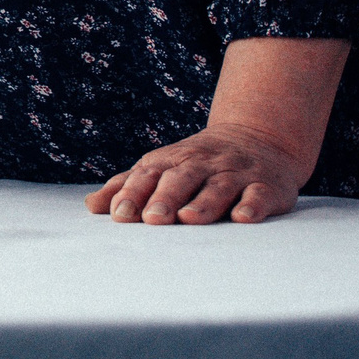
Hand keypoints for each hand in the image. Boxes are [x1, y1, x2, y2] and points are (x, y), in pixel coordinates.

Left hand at [85, 123, 309, 224]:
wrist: (259, 138)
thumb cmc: (198, 163)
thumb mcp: (162, 167)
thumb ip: (128, 186)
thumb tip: (92, 206)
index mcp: (171, 161)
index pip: (148, 176)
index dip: (133, 194)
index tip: (120, 215)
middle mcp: (201, 164)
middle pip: (180, 179)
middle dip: (165, 198)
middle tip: (152, 219)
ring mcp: (234, 174)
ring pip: (217, 186)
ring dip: (203, 203)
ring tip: (189, 219)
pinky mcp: (266, 186)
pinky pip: (259, 194)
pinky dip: (252, 205)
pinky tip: (243, 217)